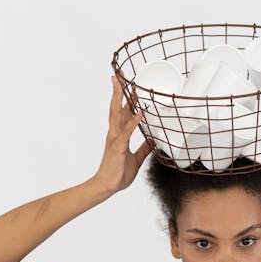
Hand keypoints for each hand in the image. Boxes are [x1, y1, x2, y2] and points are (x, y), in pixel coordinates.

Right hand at [93, 75, 153, 194]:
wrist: (107, 186)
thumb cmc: (118, 174)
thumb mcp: (137, 159)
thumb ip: (144, 148)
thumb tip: (153, 140)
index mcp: (118, 135)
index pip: (121, 111)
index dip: (124, 97)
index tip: (125, 84)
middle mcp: (115, 133)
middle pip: (116, 107)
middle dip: (119, 90)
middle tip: (120, 75)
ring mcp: (115, 139)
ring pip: (118, 114)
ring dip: (121, 98)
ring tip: (125, 84)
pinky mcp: (118, 147)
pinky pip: (127, 132)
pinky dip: (134, 121)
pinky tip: (140, 112)